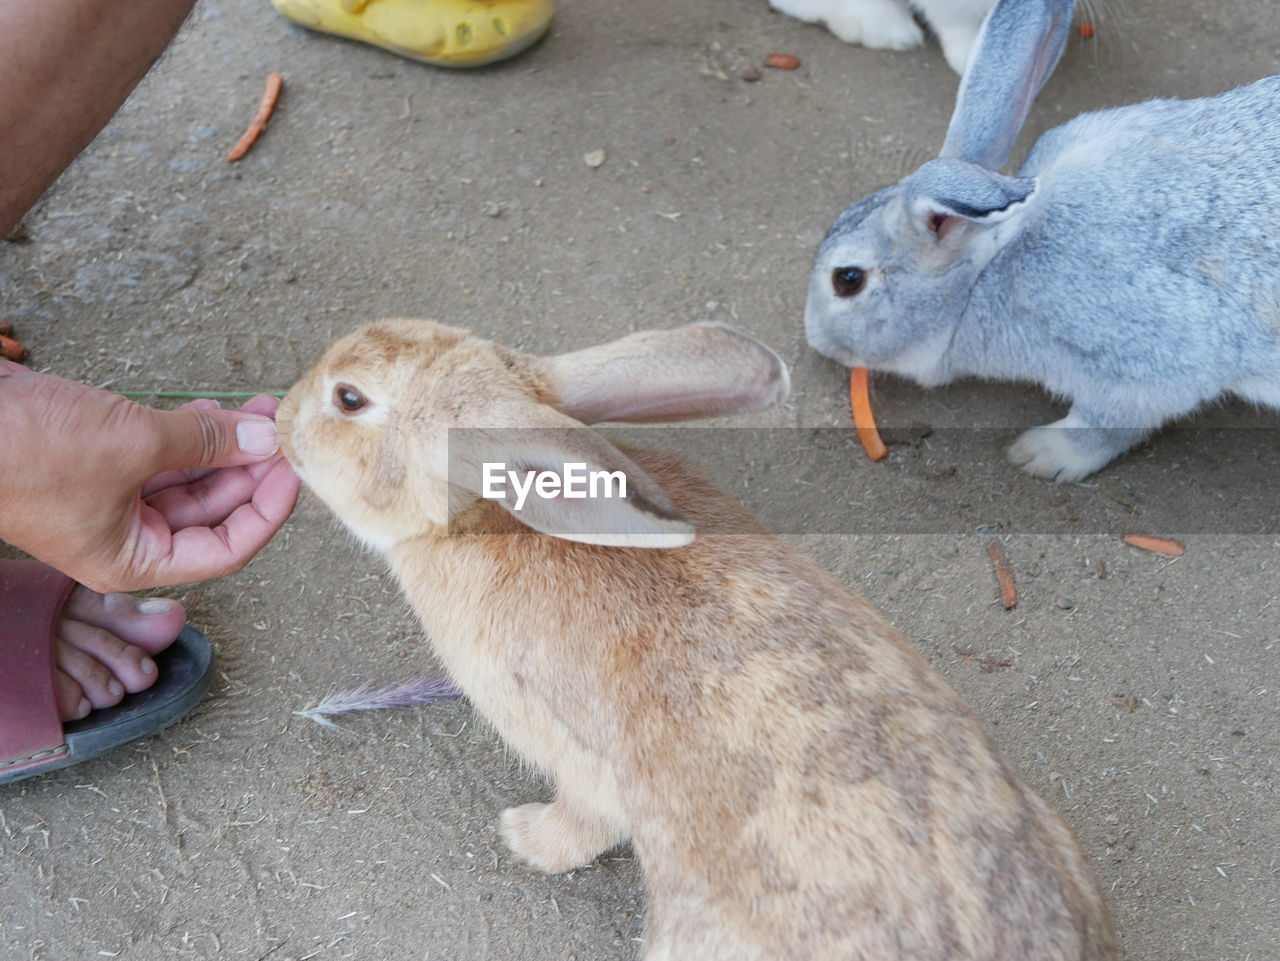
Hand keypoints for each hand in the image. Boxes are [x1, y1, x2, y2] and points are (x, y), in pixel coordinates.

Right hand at [0, 360, 300, 591]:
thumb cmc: (24, 448)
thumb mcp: (133, 443)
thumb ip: (205, 443)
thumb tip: (261, 440)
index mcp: (131, 560)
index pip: (225, 550)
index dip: (265, 512)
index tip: (289, 472)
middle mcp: (124, 536)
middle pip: (212, 510)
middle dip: (248, 467)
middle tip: (279, 432)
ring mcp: (111, 498)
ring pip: (189, 478)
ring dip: (226, 444)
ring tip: (259, 411)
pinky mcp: (100, 461)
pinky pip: (162, 454)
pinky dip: (193, 433)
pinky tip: (222, 410)